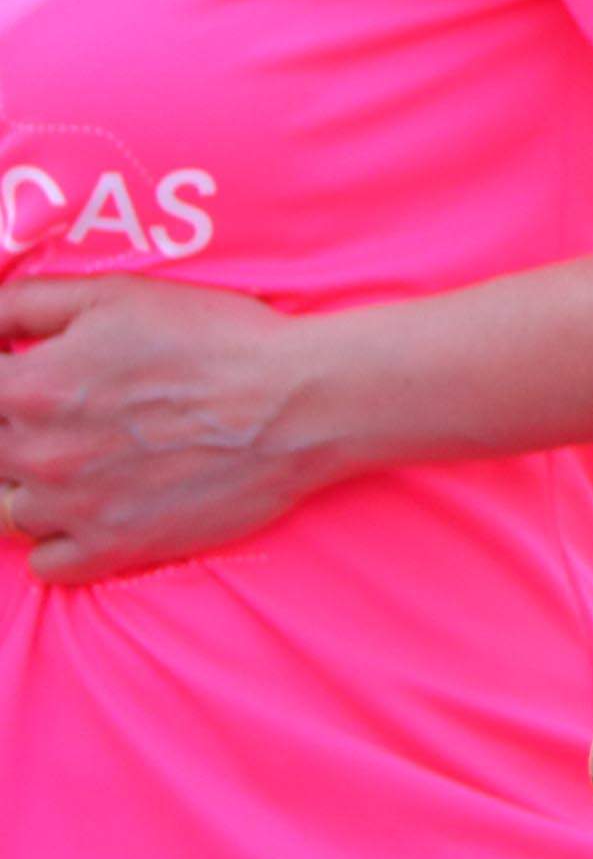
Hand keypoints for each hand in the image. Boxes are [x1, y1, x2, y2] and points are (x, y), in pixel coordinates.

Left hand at [0, 278, 351, 583]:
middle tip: (73, 415)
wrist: (297, 402)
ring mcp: (74, 509)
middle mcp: (39, 454)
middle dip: (18, 431)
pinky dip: (59, 539)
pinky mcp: (115, 549)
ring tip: (80, 462)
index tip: (29, 383)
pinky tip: (92, 508)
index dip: (6, 382)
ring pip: (8, 511)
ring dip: (34, 486)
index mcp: (32, 388)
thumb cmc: (214, 340)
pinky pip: (46, 563)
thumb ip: (28, 304)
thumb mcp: (118, 295)